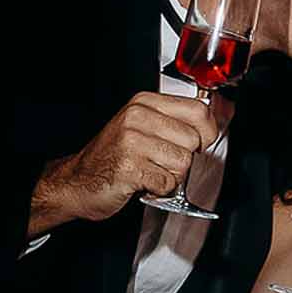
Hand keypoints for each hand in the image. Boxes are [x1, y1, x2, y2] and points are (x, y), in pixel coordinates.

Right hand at [29, 93, 220, 232]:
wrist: (77, 182)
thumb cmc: (113, 157)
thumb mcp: (142, 127)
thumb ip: (174, 122)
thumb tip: (214, 123)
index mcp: (144, 103)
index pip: (198, 110)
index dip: (207, 132)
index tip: (197, 143)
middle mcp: (138, 117)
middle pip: (193, 141)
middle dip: (183, 159)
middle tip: (161, 162)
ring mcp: (132, 142)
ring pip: (183, 163)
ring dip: (171, 176)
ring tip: (150, 173)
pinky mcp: (130, 167)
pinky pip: (167, 183)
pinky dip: (160, 190)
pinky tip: (143, 183)